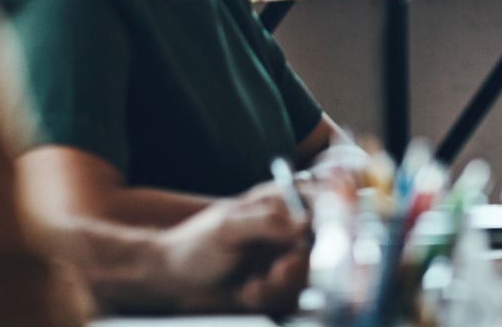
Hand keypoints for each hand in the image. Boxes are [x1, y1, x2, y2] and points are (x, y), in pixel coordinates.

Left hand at [157, 184, 309, 317]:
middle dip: (297, 266)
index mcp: (277, 202)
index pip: (320, 203)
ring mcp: (281, 256)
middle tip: (276, 274)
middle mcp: (285, 228)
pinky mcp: (276, 283)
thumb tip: (306, 223)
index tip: (314, 241)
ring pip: (305, 274)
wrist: (172, 280)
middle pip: (319, 246)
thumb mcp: (228, 228)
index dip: (329, 220)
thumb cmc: (194, 245)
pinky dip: (268, 298)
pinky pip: (289, 295)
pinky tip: (247, 292)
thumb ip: (267, 223)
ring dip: (279, 287)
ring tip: (252, 288)